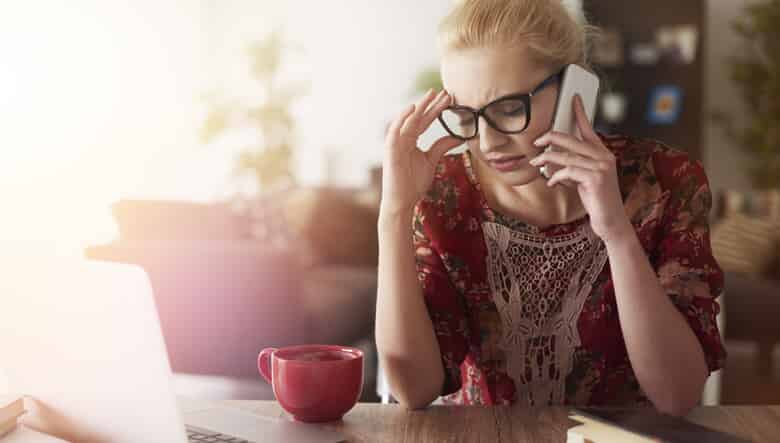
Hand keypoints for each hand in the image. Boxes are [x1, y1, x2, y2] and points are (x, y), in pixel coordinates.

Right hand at [380, 89, 462, 214]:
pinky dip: (402, 117)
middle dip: (431, 105)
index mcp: (411, 139)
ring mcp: (396, 142)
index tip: (449, 99)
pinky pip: (395, 129)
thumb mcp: (431, 160)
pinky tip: (413, 108)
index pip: (425, 121)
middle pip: (419, 117)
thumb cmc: (413, 183)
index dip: (436, 109)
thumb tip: (459, 136)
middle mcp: (403, 138)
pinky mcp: (390, 148)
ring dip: (420, 107)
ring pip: (408, 120)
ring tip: (432, 95)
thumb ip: (441, 146)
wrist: (403, 201)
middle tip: (445, 92)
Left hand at [529, 95, 631, 243]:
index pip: (589, 129)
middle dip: (550, 138)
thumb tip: (551, 161)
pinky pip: (567, 171)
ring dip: (546, 159)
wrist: (610, 221)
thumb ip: (572, 167)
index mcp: (602, 154)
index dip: (580, 113)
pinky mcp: (596, 178)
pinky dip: (555, 176)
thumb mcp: (583, 180)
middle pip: (572, 139)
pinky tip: (551, 182)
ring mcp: (602, 166)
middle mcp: (604, 156)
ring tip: (537, 164)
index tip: (574, 99)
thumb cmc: (596, 200)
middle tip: (536, 142)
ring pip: (566, 156)